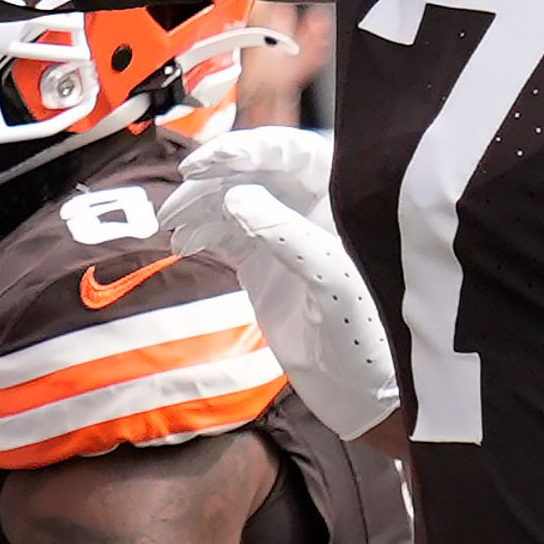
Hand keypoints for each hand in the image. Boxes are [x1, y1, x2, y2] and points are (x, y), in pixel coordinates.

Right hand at [157, 129, 397, 439]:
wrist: (363, 393)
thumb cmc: (371, 336)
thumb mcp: (334, 283)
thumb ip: (289, 236)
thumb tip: (235, 196)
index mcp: (344, 197)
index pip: (291, 151)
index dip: (244, 150)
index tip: (199, 165)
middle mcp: (315, 207)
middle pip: (255, 171)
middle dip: (212, 181)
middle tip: (176, 201)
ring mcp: (288, 234)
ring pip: (234, 201)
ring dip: (199, 208)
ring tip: (172, 227)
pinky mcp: (267, 263)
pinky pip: (227, 232)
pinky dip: (202, 232)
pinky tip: (183, 242)